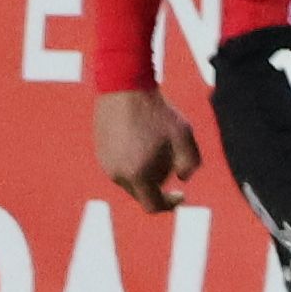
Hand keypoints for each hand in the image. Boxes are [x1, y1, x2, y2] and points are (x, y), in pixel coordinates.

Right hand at [93, 86, 199, 211]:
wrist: (124, 85)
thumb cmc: (156, 111)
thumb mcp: (184, 135)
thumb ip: (190, 163)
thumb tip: (182, 178)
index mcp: (137, 175)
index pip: (153, 205)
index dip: (169, 204)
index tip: (181, 194)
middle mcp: (117, 174)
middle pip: (141, 192)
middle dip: (158, 182)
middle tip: (171, 158)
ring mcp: (106, 163)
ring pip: (130, 179)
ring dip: (144, 171)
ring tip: (156, 143)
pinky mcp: (100, 151)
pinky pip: (120, 165)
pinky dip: (132, 160)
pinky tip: (142, 137)